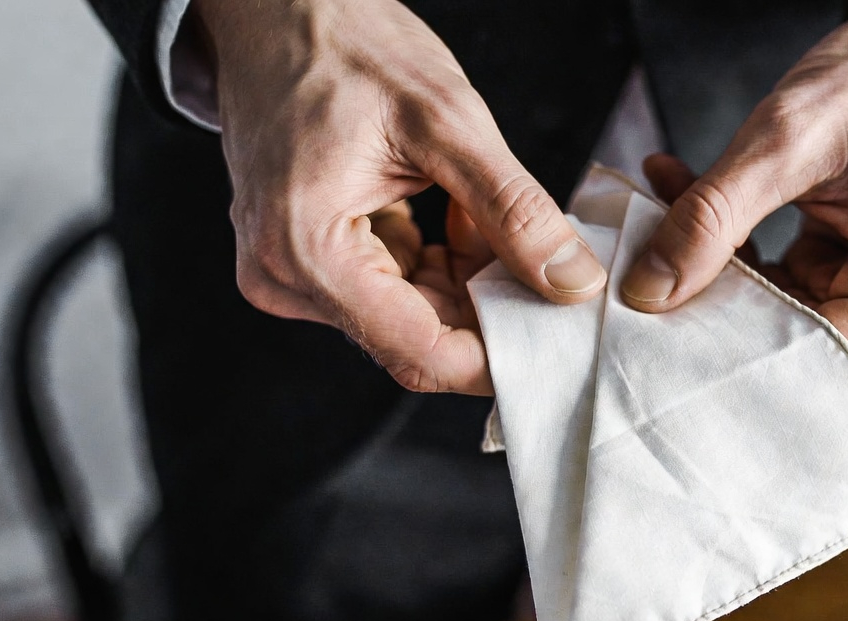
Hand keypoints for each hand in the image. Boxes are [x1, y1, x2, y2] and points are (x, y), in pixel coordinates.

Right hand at [192, 0, 606, 393]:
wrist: (276, 8)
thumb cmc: (343, 44)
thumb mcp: (447, 120)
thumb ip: (513, 210)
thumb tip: (571, 281)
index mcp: (307, 251)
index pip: (420, 353)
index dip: (499, 358)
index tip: (558, 338)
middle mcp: (287, 277)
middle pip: (418, 337)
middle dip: (492, 311)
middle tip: (554, 274)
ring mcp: (294, 271)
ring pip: (413, 313)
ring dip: (469, 279)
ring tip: (492, 217)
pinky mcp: (310, 257)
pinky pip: (394, 286)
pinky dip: (442, 260)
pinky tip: (459, 214)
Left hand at [621, 0, 847, 363]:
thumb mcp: (785, 142)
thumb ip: (712, 218)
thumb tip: (651, 287)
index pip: (805, 357)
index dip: (730, 344)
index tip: (665, 318)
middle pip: (788, 334)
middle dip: (714, 290)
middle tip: (650, 248)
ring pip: (777, 304)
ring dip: (718, 258)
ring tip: (670, 198)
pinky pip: (786, 276)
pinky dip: (739, 240)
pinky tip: (695, 197)